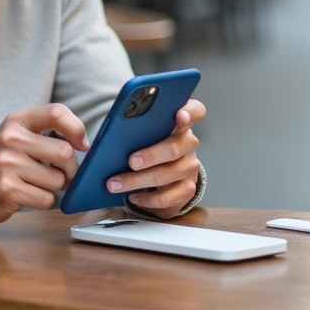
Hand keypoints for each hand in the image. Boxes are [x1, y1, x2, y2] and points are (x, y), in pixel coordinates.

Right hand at [0, 104, 87, 224]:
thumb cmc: (0, 160)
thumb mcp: (17, 135)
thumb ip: (46, 132)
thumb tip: (82, 145)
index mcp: (17, 121)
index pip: (56, 113)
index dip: (76, 129)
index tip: (81, 144)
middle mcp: (11, 140)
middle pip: (64, 153)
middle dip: (70, 169)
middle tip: (62, 173)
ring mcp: (8, 165)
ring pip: (57, 180)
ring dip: (54, 187)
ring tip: (36, 183)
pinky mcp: (8, 190)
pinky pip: (46, 199)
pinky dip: (43, 200)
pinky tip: (27, 194)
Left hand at [106, 99, 205, 218]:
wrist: (164, 176)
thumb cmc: (149, 146)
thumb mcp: (145, 133)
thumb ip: (138, 127)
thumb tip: (114, 132)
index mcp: (180, 123)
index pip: (195, 111)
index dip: (189, 113)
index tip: (179, 116)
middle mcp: (188, 144)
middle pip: (174, 148)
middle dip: (150, 155)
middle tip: (131, 161)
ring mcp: (190, 167)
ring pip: (167, 174)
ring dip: (138, 180)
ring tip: (115, 184)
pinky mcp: (187, 189)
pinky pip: (168, 197)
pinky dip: (147, 199)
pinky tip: (132, 196)